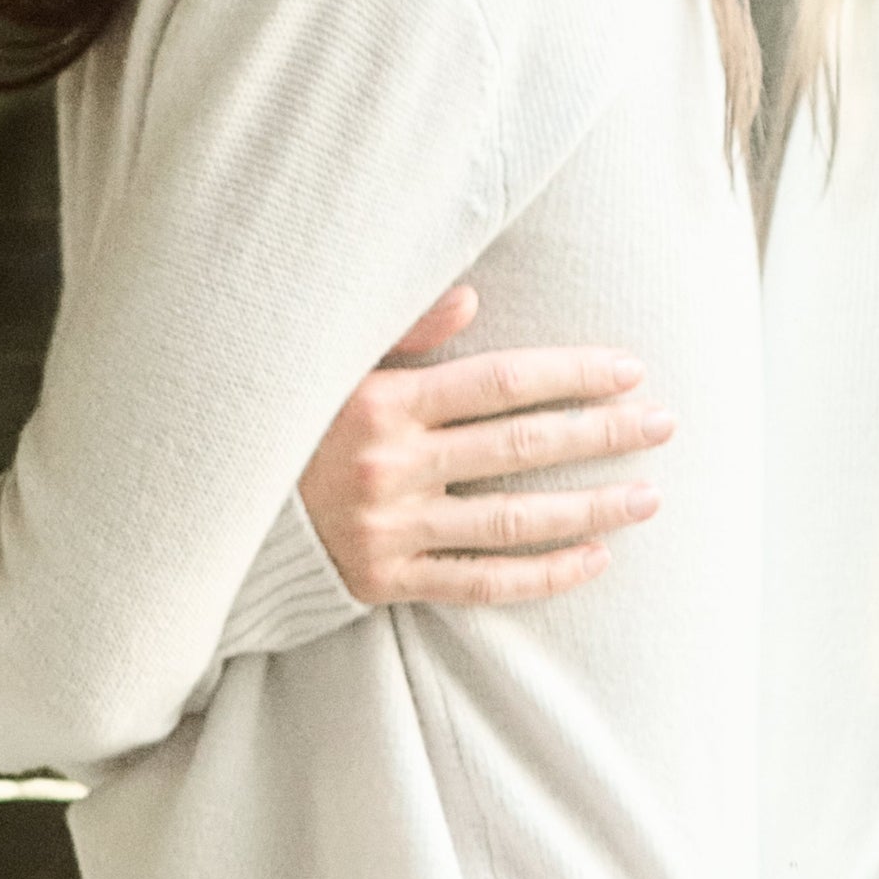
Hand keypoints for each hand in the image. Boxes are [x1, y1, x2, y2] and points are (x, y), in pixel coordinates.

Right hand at [298, 283, 672, 605]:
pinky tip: (594, 558)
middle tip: (664, 424)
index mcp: (382, 402)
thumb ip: (404, 331)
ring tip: (648, 496)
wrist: (214, 509)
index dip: (571, 375)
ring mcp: (392, 530)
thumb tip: (473, 295)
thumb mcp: (333, 362)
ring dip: (590, 508)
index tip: (629, 370)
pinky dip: (543, 574)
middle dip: (601, 434)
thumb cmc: (287, 421)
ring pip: (514, 522)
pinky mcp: (387, 582)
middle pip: (521, 449)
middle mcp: (392, 466)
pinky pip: (482, 583)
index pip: (500, 384)